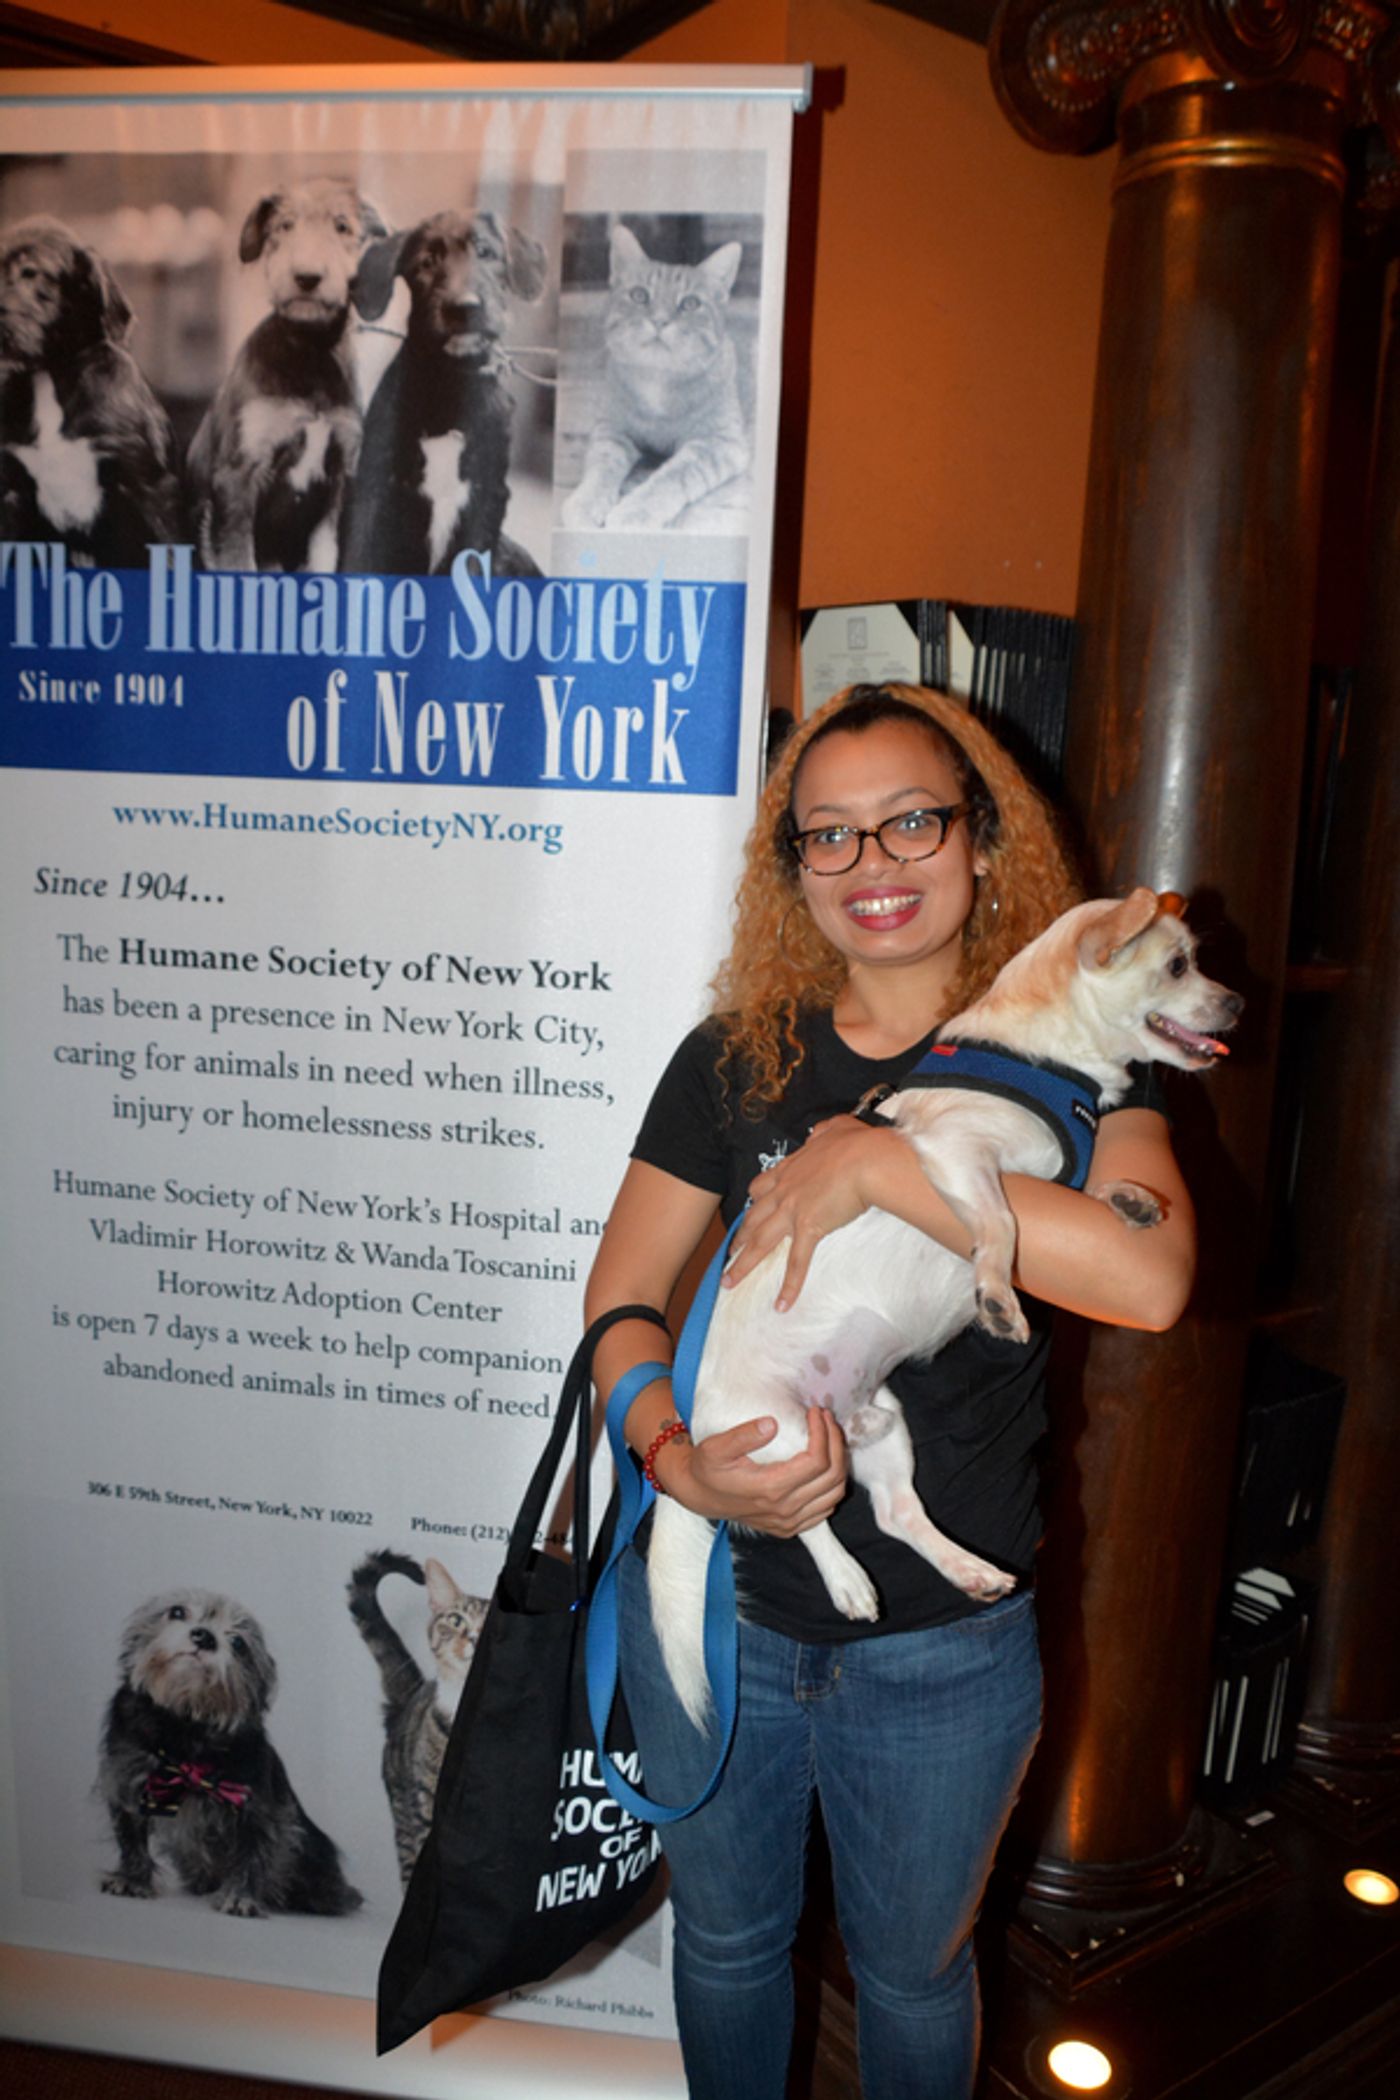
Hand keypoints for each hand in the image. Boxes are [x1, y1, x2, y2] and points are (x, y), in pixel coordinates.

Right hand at [658, 1404, 847, 1534]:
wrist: (701, 1497)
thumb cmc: (708, 1468)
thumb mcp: (716, 1447)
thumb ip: (743, 1436)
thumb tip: (771, 1424)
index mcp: (770, 1488)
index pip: (817, 1461)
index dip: (823, 1433)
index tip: (815, 1412)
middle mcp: (785, 1509)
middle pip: (832, 1477)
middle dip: (836, 1442)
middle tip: (826, 1418)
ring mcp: (789, 1522)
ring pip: (834, 1494)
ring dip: (839, 1462)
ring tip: (829, 1436)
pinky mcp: (791, 1527)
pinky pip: (826, 1509)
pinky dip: (833, 1485)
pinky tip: (824, 1463)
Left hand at [723, 1115, 897, 1310]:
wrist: (868, 1159)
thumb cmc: (858, 1144)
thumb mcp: (838, 1128)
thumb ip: (826, 1131)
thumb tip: (823, 1131)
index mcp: (791, 1169)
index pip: (762, 1187)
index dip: (754, 1202)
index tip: (749, 1211)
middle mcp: (785, 1191)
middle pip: (753, 1218)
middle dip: (739, 1237)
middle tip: (729, 1253)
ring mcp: (793, 1210)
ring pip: (760, 1242)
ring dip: (743, 1265)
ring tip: (729, 1282)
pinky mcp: (809, 1228)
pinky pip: (796, 1263)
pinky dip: (789, 1286)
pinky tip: (782, 1305)